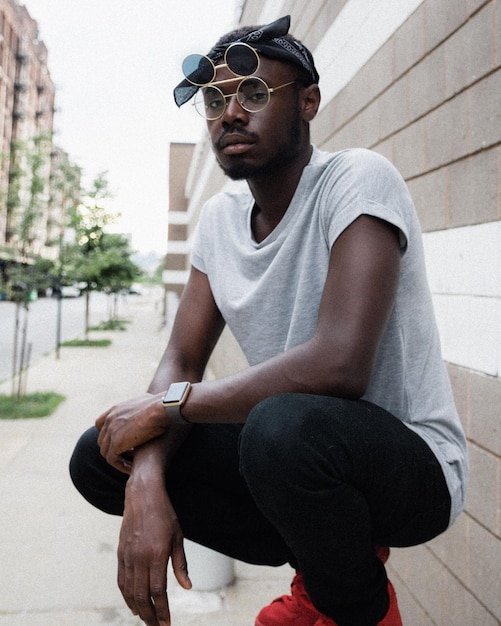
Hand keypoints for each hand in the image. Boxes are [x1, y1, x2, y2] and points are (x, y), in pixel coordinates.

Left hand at [95, 393, 166, 471]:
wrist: (162, 409)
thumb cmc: (162, 406)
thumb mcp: (148, 402)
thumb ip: (142, 408)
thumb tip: (152, 407)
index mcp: (116, 409)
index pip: (101, 423)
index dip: (109, 434)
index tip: (123, 440)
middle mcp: (110, 419)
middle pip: (102, 439)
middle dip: (113, 448)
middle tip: (129, 454)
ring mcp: (111, 431)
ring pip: (105, 452)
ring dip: (117, 458)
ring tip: (132, 463)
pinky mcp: (116, 443)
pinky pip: (112, 459)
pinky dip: (121, 465)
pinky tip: (132, 466)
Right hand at [119, 473, 191, 624]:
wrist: (142, 496)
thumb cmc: (164, 515)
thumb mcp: (178, 537)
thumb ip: (180, 564)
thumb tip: (187, 587)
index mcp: (156, 554)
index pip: (158, 591)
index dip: (162, 611)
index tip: (166, 624)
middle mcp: (139, 558)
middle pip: (142, 596)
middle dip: (149, 616)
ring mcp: (128, 556)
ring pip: (129, 591)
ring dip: (137, 609)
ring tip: (146, 620)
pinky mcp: (121, 554)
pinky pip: (121, 581)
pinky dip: (126, 596)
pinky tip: (133, 604)